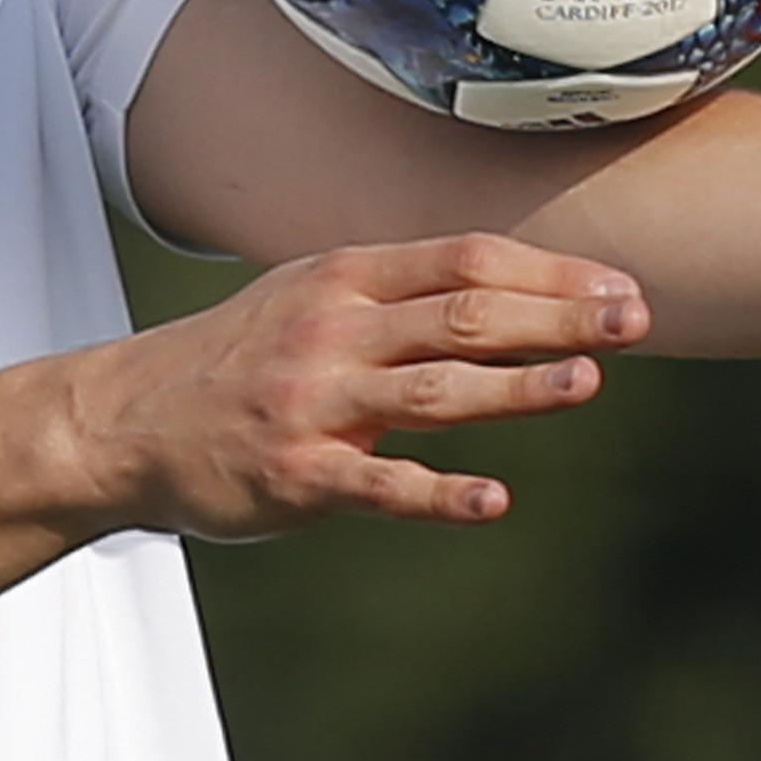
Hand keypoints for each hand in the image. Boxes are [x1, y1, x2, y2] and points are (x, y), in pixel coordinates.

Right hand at [61, 234, 650, 539]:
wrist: (127, 422)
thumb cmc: (242, 358)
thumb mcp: (313, 298)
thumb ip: (403, 297)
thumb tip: (518, 296)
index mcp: (346, 277)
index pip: (466, 259)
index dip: (550, 270)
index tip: (622, 285)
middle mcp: (334, 329)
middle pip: (463, 313)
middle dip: (555, 314)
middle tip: (634, 319)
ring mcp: (314, 402)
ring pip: (432, 388)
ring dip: (516, 385)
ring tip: (588, 383)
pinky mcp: (295, 474)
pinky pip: (376, 484)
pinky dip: (437, 491)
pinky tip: (492, 501)